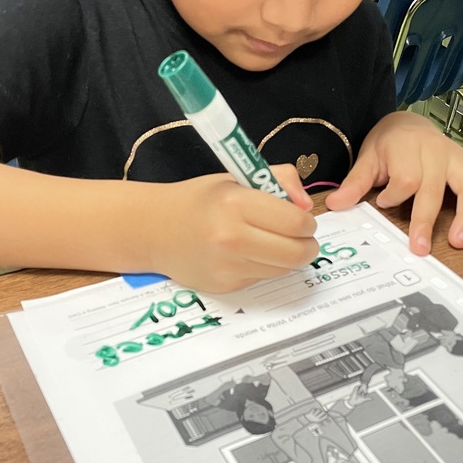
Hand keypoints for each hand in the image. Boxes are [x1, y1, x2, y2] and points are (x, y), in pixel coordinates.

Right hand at [148, 165, 317, 292]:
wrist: (154, 229)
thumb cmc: (200, 200)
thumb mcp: (237, 177)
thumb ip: (279, 180)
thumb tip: (307, 206)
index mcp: (236, 203)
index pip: (296, 222)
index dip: (307, 221)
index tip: (303, 218)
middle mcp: (232, 237)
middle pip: (296, 253)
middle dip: (307, 245)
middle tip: (302, 238)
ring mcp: (228, 266)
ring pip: (283, 269)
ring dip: (288, 258)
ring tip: (273, 243)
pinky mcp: (225, 285)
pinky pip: (263, 278)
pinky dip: (265, 267)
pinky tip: (248, 254)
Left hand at [325, 112, 462, 253]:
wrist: (407, 123)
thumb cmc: (388, 145)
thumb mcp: (367, 158)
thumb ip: (355, 183)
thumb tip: (335, 205)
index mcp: (408, 147)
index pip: (407, 177)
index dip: (395, 196)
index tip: (382, 203)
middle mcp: (437, 151)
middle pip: (436, 187)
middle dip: (426, 219)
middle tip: (420, 248)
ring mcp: (458, 158)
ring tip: (459, 241)